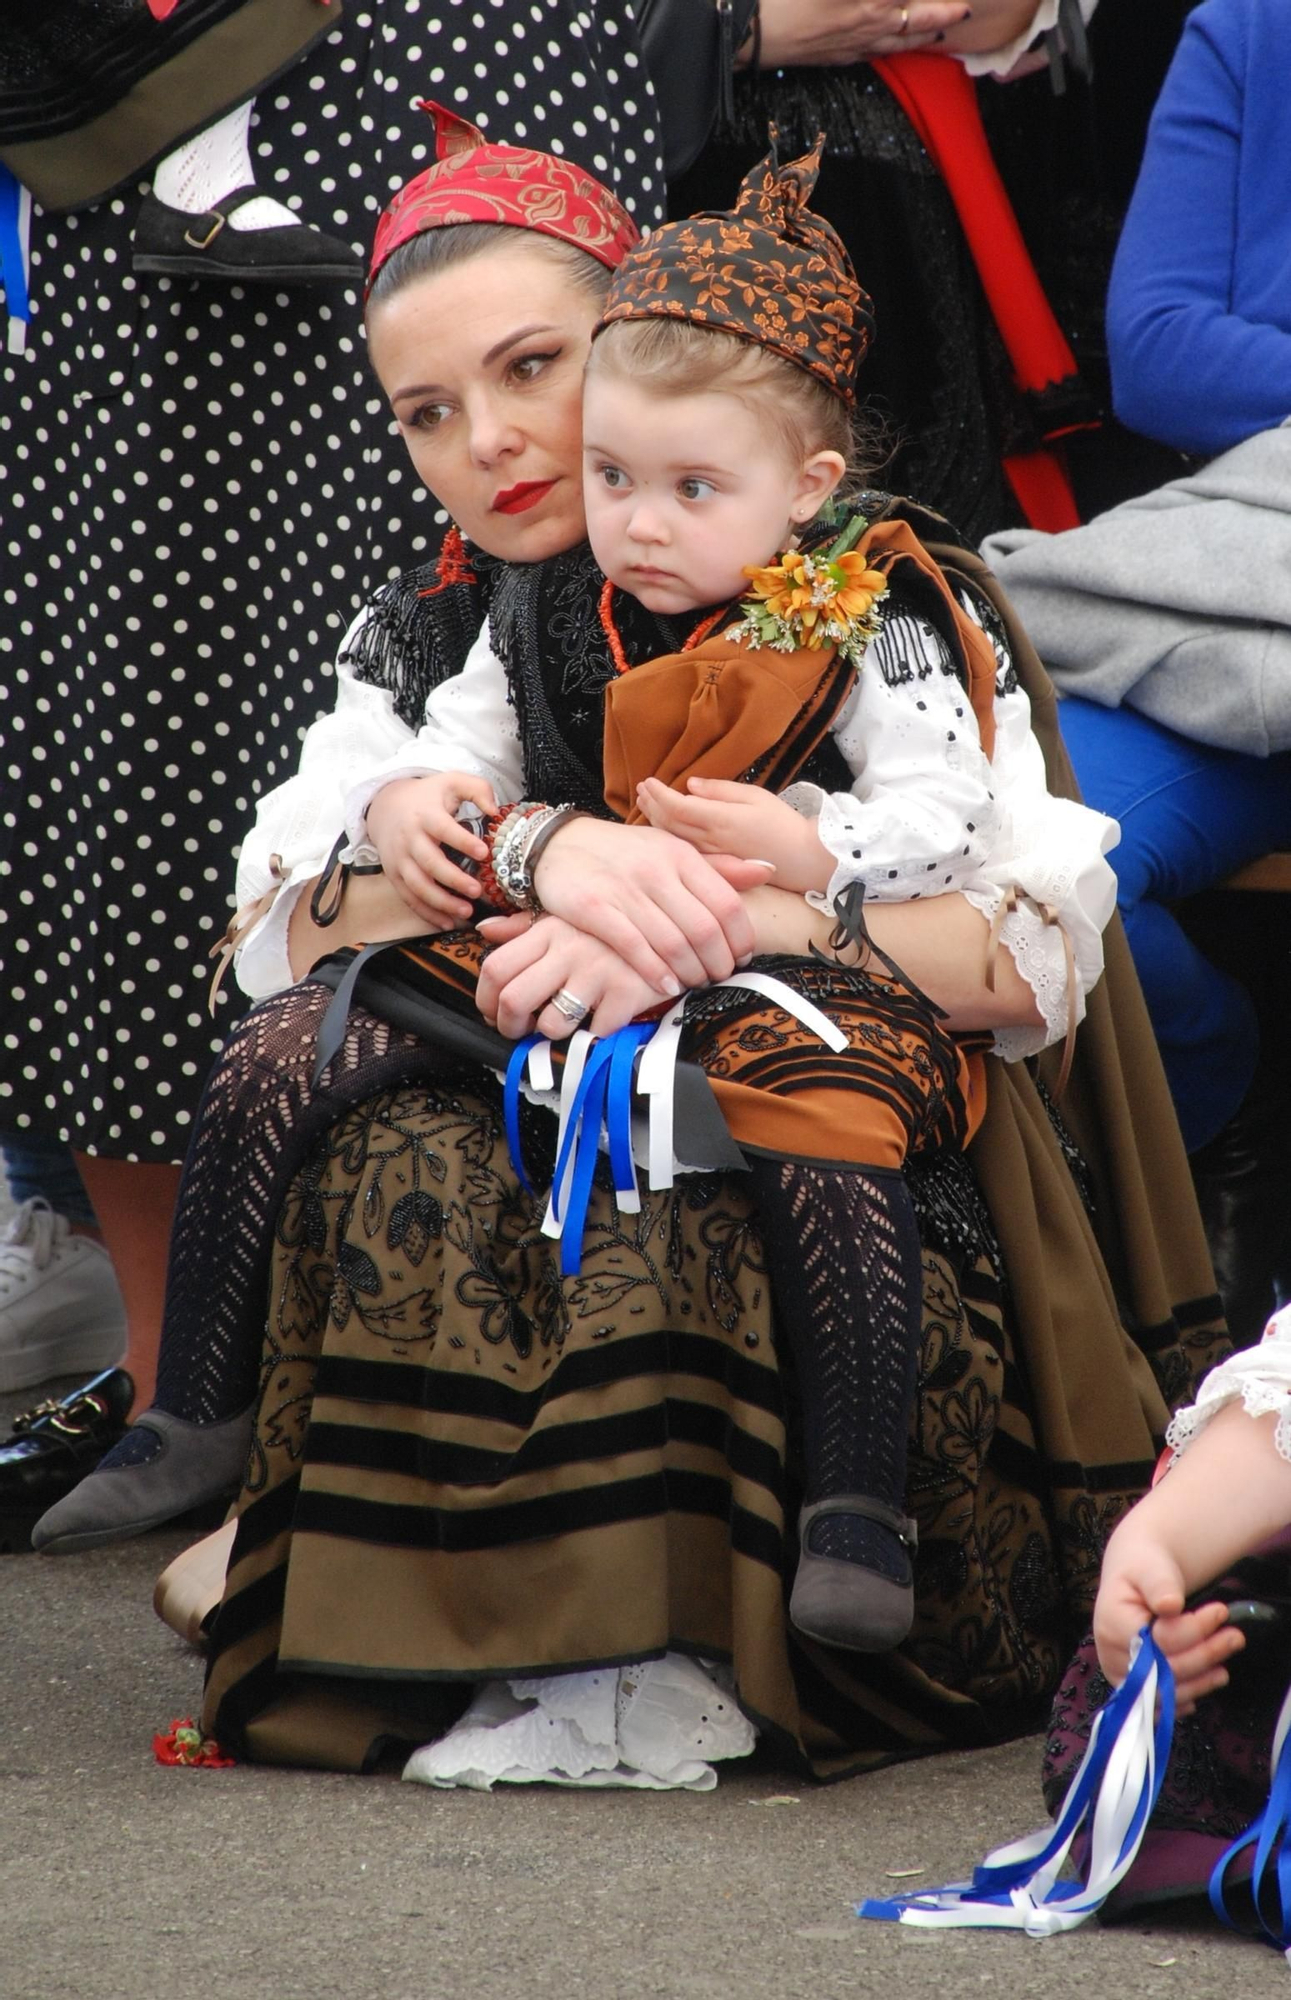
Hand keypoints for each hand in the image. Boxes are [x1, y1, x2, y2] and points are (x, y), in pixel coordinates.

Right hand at [364, 771, 495, 927]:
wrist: (385, 807)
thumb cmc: (427, 796)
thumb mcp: (451, 781)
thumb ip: (477, 789)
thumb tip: (494, 810)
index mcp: (424, 815)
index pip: (443, 829)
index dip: (462, 841)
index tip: (484, 852)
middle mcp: (409, 839)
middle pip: (429, 863)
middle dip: (453, 879)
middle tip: (477, 891)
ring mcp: (399, 860)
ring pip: (418, 885)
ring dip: (441, 902)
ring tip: (466, 912)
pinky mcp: (394, 875)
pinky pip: (409, 898)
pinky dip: (427, 913)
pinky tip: (447, 922)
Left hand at [476, 913, 666, 1040]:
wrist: (676, 927)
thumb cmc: (612, 929)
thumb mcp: (568, 917)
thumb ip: (524, 927)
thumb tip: (486, 930)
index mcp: (549, 930)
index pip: (496, 968)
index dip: (485, 999)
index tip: (493, 1013)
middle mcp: (569, 949)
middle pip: (513, 1001)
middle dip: (509, 1027)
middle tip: (518, 1032)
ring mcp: (598, 971)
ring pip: (551, 1023)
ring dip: (551, 1035)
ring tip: (562, 1026)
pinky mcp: (626, 992)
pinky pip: (596, 1032)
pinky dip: (596, 1036)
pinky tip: (602, 1021)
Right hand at [532, 816, 773, 996]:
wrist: (560, 844)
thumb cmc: (624, 854)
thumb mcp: (671, 850)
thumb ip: (717, 866)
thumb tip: (766, 869)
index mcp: (681, 855)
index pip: (727, 903)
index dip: (741, 938)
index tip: (741, 958)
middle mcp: (656, 870)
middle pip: (704, 928)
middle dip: (718, 962)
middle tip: (719, 977)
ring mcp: (625, 889)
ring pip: (672, 942)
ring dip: (690, 972)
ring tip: (695, 983)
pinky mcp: (594, 908)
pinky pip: (634, 948)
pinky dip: (655, 973)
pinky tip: (666, 986)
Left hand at [636, 777, 831, 895]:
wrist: (802, 859)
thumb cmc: (781, 823)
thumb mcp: (755, 796)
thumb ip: (719, 791)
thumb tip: (689, 785)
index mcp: (720, 821)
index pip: (676, 807)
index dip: (658, 794)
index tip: (648, 780)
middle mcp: (710, 841)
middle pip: (668, 823)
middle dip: (651, 804)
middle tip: (642, 789)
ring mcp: (711, 857)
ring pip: (672, 839)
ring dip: (656, 820)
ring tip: (646, 804)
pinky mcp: (715, 866)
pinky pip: (682, 850)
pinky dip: (668, 836)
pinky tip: (663, 827)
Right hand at [754, 0, 971, 66]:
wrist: (748, 29)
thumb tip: (879, 4)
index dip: (937, 3)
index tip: (958, 4)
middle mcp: (869, 20)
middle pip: (918, 18)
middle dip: (944, 13)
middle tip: (966, 10)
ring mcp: (853, 43)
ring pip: (900, 40)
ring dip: (925, 35)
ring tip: (943, 32)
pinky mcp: (835, 57)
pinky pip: (873, 53)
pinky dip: (892, 47)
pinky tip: (895, 45)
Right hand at [1093, 1526, 1245, 1714]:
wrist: (1136, 1578)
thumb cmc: (1143, 1570)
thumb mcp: (1150, 1568)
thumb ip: (1159, 1585)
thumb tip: (1170, 1604)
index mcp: (1111, 1624)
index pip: (1157, 1640)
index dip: (1192, 1631)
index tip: (1221, 1611)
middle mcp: (1112, 1656)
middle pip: (1164, 1669)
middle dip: (1204, 1655)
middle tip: (1235, 1636)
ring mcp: (1122, 1675)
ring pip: (1166, 1692)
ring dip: (1202, 1681)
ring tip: (1226, 1663)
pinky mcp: (1135, 1688)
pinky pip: (1164, 1703)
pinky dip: (1188, 1695)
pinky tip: (1208, 1682)